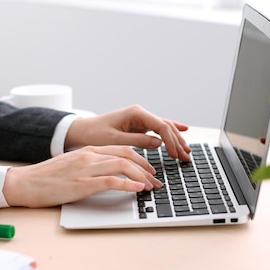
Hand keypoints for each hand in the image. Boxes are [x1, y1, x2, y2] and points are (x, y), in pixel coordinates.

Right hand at [2, 145, 161, 206]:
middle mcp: (89, 156)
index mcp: (87, 151)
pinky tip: (137, 189)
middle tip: (155, 180)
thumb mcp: (71, 166)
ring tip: (150, 186)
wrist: (24, 183)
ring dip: (141, 176)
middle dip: (146, 167)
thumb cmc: (46, 178)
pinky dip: (128, 184)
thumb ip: (90, 166)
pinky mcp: (82, 183)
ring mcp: (86, 168)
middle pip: (127, 154)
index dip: (140, 159)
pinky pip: (111, 180)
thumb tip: (109, 175)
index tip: (149, 170)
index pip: (121, 148)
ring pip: (123, 165)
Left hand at [65, 104, 191, 160]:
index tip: (176, 155)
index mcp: (135, 113)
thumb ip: (137, 141)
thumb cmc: (94, 135)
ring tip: (187, 151)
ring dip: (176, 138)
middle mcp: (140, 113)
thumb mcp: (115, 140)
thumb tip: (158, 143)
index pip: (161, 126)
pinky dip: (170, 132)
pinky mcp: (138, 125)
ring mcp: (140, 118)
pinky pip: (158, 128)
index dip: (171, 141)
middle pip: (166, 126)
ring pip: (164, 127)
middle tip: (186, 156)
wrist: (81, 131)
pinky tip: (183, 130)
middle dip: (177, 141)